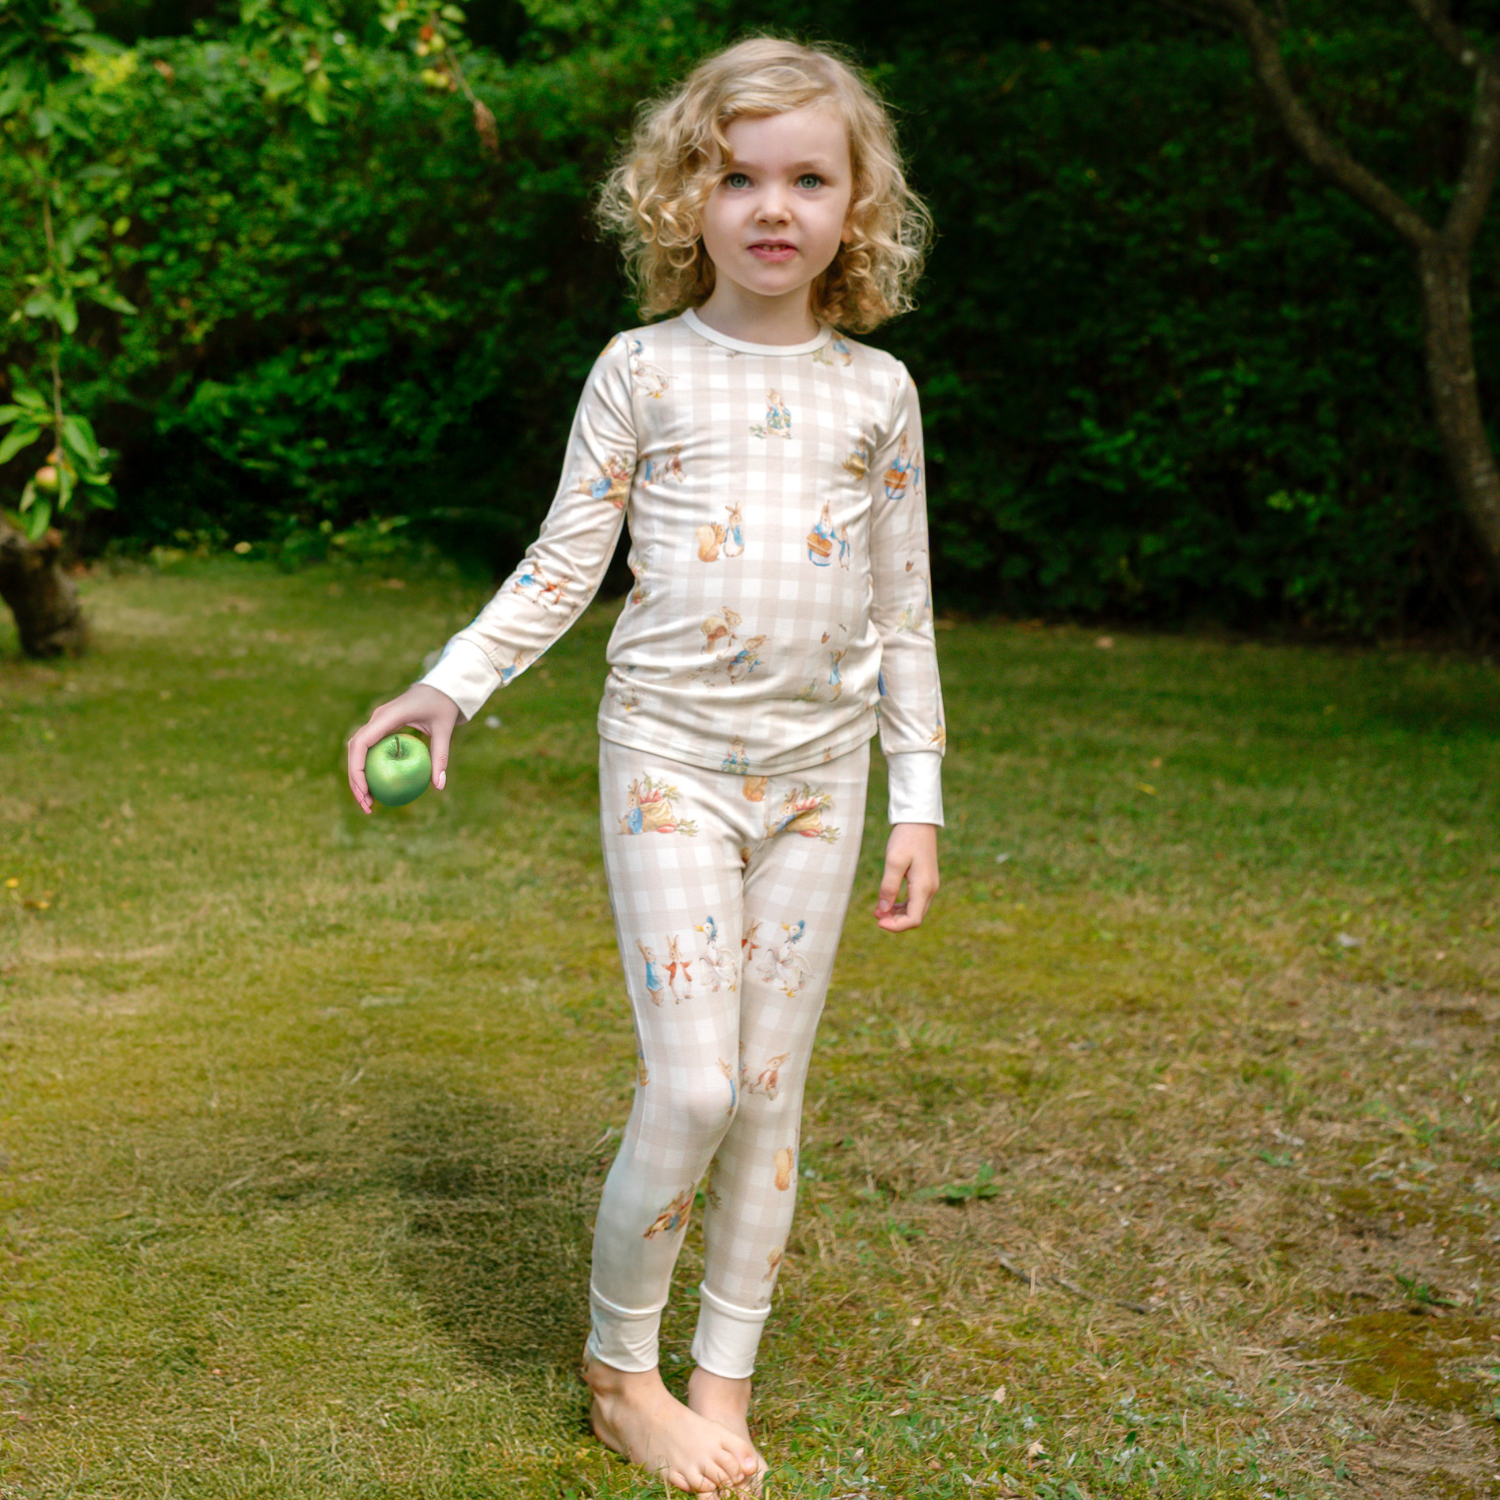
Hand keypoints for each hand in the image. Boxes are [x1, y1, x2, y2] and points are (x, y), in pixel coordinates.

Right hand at [347, 684, 461, 814]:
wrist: (441, 687)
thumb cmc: (443, 705)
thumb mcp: (445, 729)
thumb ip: (440, 756)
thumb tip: (439, 787)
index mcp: (388, 715)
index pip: (362, 742)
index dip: (357, 767)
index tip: (364, 790)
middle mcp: (377, 718)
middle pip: (354, 750)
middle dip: (355, 778)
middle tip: (366, 804)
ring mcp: (377, 723)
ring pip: (357, 751)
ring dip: (358, 776)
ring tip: (368, 802)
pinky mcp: (381, 728)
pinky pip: (368, 750)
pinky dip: (368, 769)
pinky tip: (377, 789)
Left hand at [874, 823, 939, 931]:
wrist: (918, 822)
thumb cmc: (906, 838)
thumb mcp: (893, 861)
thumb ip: (888, 887)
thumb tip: (883, 910)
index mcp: (924, 887)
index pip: (913, 919)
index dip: (895, 926)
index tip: (877, 920)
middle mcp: (930, 889)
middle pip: (915, 917)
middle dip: (895, 921)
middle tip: (875, 915)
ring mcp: (929, 885)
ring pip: (915, 910)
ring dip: (897, 914)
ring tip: (878, 910)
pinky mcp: (925, 881)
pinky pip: (915, 901)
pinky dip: (901, 905)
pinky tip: (887, 902)